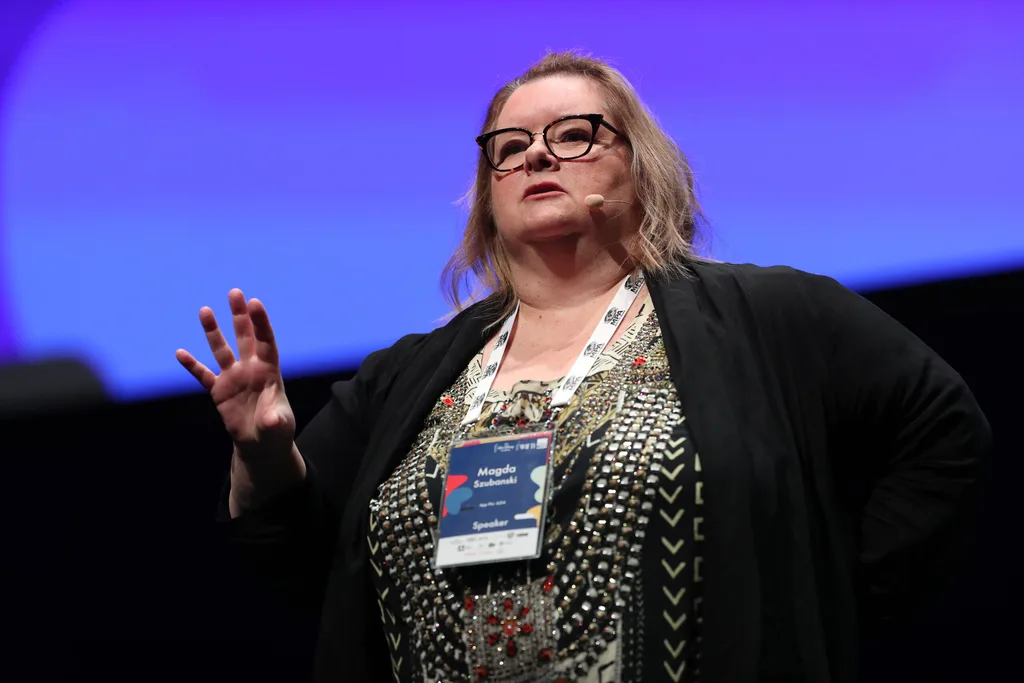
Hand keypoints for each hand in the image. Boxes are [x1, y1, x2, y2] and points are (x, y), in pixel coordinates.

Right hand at [176, 289, 294, 459]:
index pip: (265, 342)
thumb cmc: (276, 432)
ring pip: (222, 350)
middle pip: (245, 337)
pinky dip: (192, 365)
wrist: (261, 444)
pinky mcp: (219, 391)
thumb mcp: (278, 426)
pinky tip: (180, 353)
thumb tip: (270, 419)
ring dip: (213, 332)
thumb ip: (274, 420)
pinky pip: (203, 375)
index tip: (255, 303)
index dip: (261, 323)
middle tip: (235, 292)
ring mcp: (233, 378)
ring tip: (205, 310)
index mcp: (269, 372)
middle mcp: (251, 369)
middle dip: (240, 316)